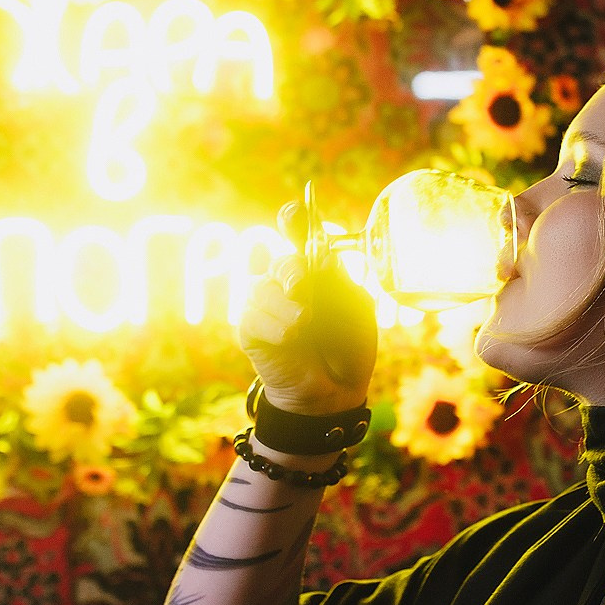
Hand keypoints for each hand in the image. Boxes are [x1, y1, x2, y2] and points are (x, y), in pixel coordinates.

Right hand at [237, 204, 377, 414]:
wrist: (334, 391)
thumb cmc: (348, 347)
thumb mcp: (355, 310)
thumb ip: (338, 283)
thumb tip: (321, 257)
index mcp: (314, 272)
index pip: (297, 236)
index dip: (293, 220)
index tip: (294, 212)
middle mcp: (285, 284)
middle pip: (279, 261)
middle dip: (291, 272)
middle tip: (302, 289)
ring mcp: (265, 306)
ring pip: (261, 288)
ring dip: (285, 307)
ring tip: (303, 327)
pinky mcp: (250, 330)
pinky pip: (252, 317)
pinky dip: (274, 327)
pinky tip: (289, 339)